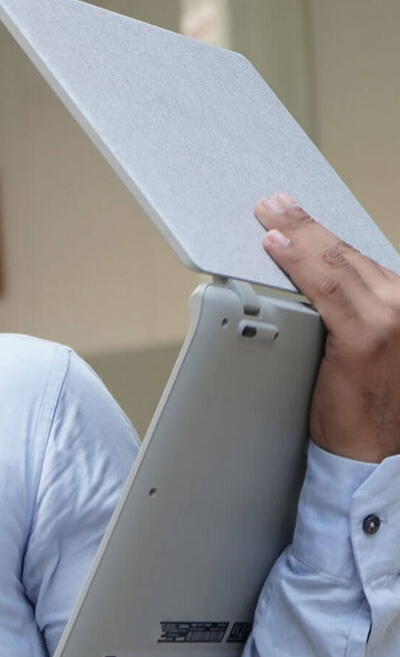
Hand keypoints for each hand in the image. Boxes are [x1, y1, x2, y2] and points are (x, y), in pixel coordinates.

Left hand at [256, 192, 399, 462]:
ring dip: (298, 234)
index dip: (324, 232)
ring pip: (335, 264)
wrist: (378, 452)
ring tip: (269, 215)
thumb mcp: (370, 345)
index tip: (298, 212)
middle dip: (307, 225)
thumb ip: (354, 311)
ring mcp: (390, 320)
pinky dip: (297, 263)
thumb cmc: (371, 403)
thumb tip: (313, 280)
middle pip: (346, 254)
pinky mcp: (366, 338)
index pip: (360, 257)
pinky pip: (324, 289)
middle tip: (274, 203)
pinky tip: (277, 246)